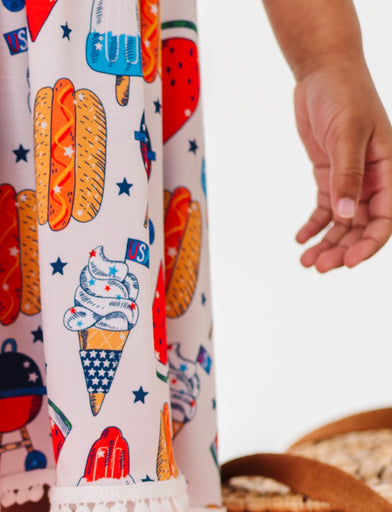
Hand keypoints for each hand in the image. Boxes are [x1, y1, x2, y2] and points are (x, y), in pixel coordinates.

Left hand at [292, 60, 391, 271]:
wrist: (324, 72)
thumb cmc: (343, 94)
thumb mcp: (346, 134)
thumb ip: (346, 175)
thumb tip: (344, 215)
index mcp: (389, 167)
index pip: (386, 217)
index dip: (370, 243)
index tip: (348, 262)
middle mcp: (374, 176)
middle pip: (362, 225)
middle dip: (343, 248)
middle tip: (318, 266)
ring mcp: (352, 177)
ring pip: (343, 221)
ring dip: (327, 243)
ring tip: (306, 260)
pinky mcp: (331, 174)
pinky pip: (326, 208)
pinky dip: (315, 226)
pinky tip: (301, 239)